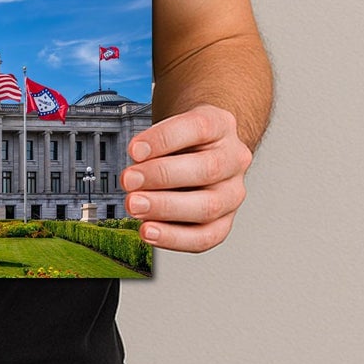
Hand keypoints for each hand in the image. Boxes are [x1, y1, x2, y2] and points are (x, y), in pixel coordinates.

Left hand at [119, 105, 251, 251]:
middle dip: (161, 176)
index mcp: (221, 125)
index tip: (133, 150)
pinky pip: (205, 236)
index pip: (197, 128)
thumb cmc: (184, 138)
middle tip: (129, 181)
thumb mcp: (172, 125)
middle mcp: (234, 159)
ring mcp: (233, 192)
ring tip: (134, 206)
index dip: (163, 140)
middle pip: (206, 169)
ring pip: (208, 206)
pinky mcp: (225, 221)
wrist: (205, 150)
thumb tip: (136, 163)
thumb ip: (155, 142)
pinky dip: (174, 238)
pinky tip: (149, 231)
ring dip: (165, 208)